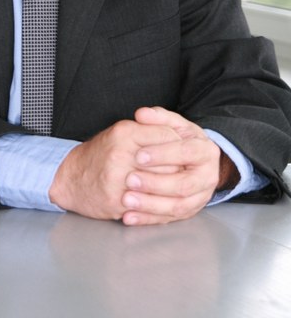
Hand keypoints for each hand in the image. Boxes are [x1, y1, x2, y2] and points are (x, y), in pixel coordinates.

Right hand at [48, 118, 180, 219]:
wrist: (70, 178)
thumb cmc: (100, 154)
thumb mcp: (121, 132)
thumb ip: (147, 130)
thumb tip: (178, 138)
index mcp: (124, 132)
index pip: (167, 135)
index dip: (179, 144)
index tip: (183, 150)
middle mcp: (121, 153)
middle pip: (169, 161)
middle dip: (180, 167)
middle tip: (186, 170)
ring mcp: (119, 179)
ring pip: (162, 184)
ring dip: (173, 187)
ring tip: (176, 186)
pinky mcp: (118, 200)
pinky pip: (150, 204)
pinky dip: (161, 204)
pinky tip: (163, 201)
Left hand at [121, 106, 222, 225]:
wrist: (196, 161)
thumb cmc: (181, 140)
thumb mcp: (174, 124)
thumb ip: (158, 118)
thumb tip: (141, 114)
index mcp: (205, 151)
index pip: (187, 152)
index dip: (163, 154)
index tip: (138, 155)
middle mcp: (207, 177)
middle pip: (183, 184)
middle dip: (155, 183)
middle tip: (129, 179)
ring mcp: (199, 198)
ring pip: (177, 207)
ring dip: (150, 205)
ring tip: (126, 200)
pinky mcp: (188, 212)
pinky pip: (168, 220)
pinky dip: (147, 219)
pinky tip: (128, 216)